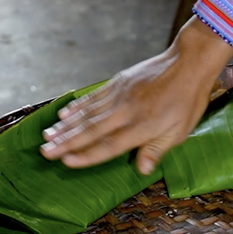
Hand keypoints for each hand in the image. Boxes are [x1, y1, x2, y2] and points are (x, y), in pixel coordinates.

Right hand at [40, 17, 232, 174]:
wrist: (188, 62)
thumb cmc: (187, 102)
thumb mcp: (179, 132)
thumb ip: (156, 150)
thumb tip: (141, 170)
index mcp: (141, 127)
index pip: (108, 145)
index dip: (87, 155)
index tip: (67, 162)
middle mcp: (125, 112)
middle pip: (90, 130)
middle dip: (66, 143)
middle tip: (45, 152)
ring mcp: (119, 95)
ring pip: (87, 113)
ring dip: (66, 126)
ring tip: (48, 136)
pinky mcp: (118, 83)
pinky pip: (93, 97)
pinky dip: (77, 106)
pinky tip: (64, 113)